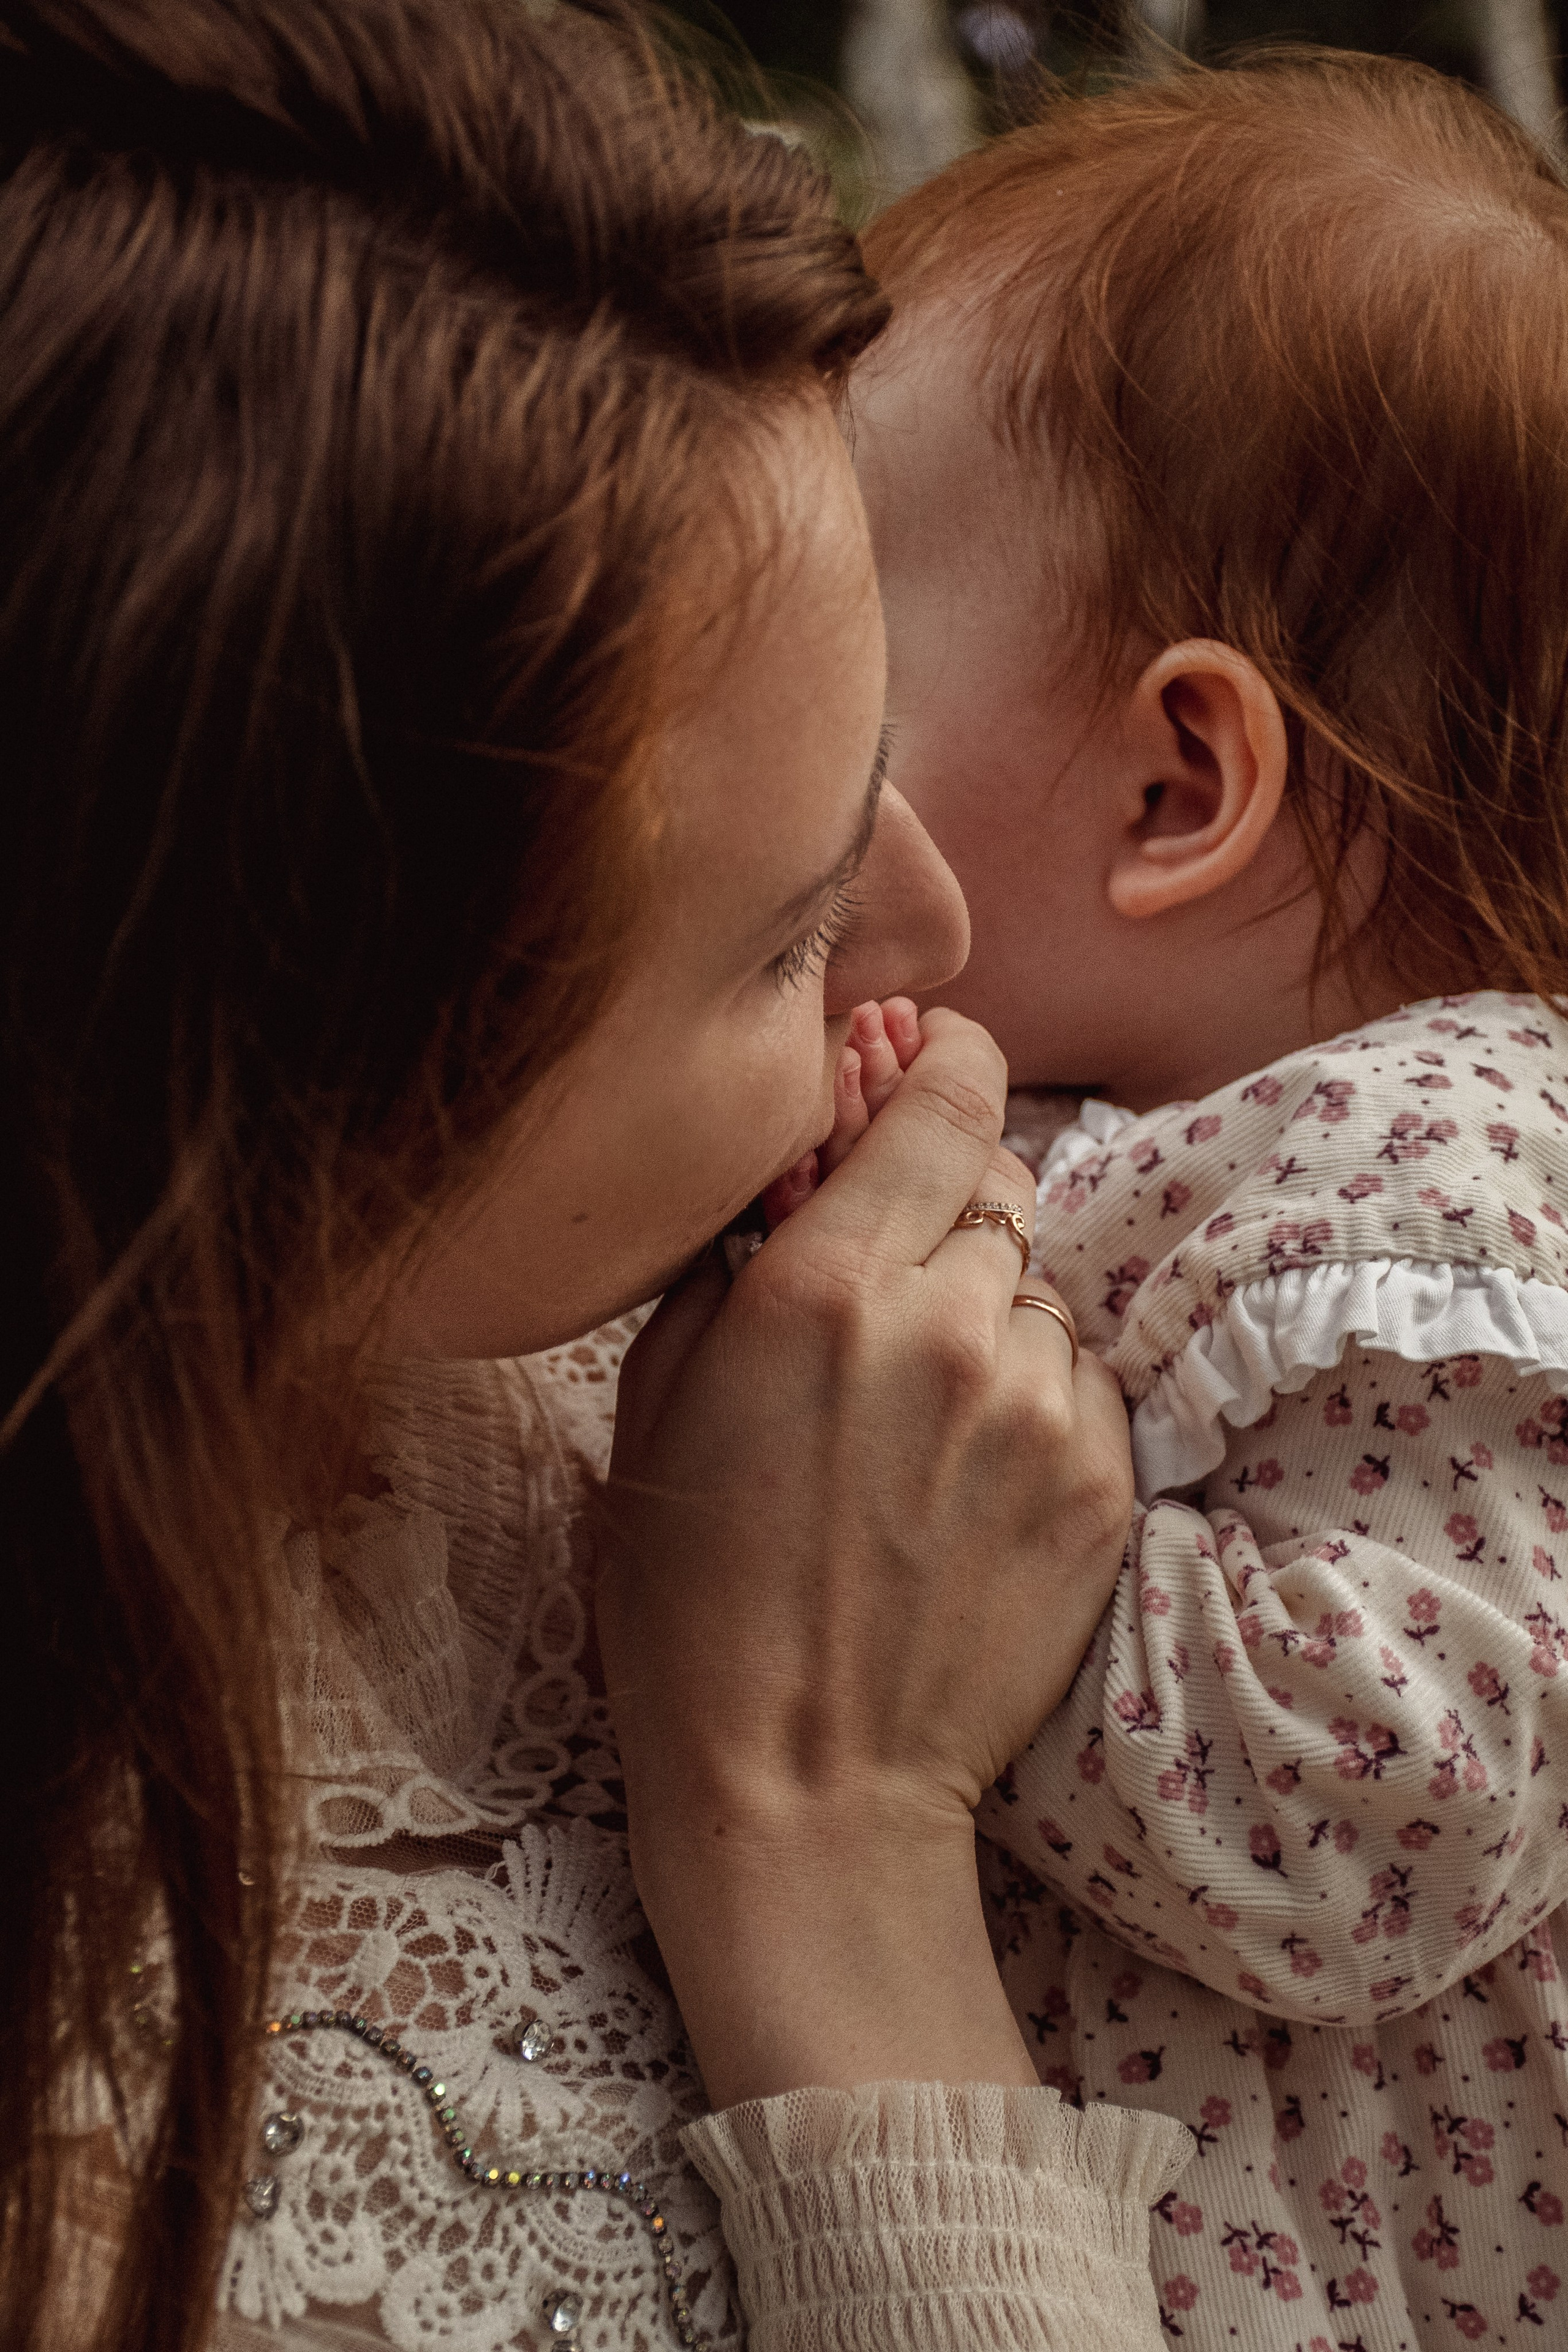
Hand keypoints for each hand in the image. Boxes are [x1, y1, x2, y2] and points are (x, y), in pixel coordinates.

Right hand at [599, 1008, 1133, 2103]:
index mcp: (826, 1286)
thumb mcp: (654, 1405)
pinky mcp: (1106, 1485)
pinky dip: (1031, 1408)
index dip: (946, 1059)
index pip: (948, 1093)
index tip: (933, 1065)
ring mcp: (1044, 1408)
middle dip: (945, 1218)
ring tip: (918, 1430)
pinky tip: (964, 1488)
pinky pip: (1080, 1386)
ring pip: (1039, 1294)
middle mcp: (953, 1324)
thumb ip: (732, 1257)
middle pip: (997, 1188)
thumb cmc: (693, 1605)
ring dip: (989, 1323)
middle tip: (887, 1299)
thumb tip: (797, 1168)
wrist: (808, 1790)